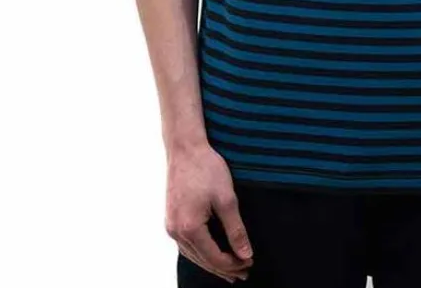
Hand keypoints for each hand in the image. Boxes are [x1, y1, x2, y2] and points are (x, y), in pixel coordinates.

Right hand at [165, 142, 252, 282]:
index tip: (250, 263)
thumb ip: (236, 229)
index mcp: (190, 228)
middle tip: (244, 272)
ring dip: (212, 261)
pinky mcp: (171, 217)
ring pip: (193, 254)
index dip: (233, 263)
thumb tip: (246, 254)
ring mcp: (170, 225)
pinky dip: (200, 251)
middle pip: (202, 260)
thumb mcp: (227, 199)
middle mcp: (175, 231)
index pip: (214, 257)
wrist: (185, 148)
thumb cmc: (206, 169)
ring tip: (230, 268)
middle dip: (224, 268)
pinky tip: (210, 252)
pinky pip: (186, 244)